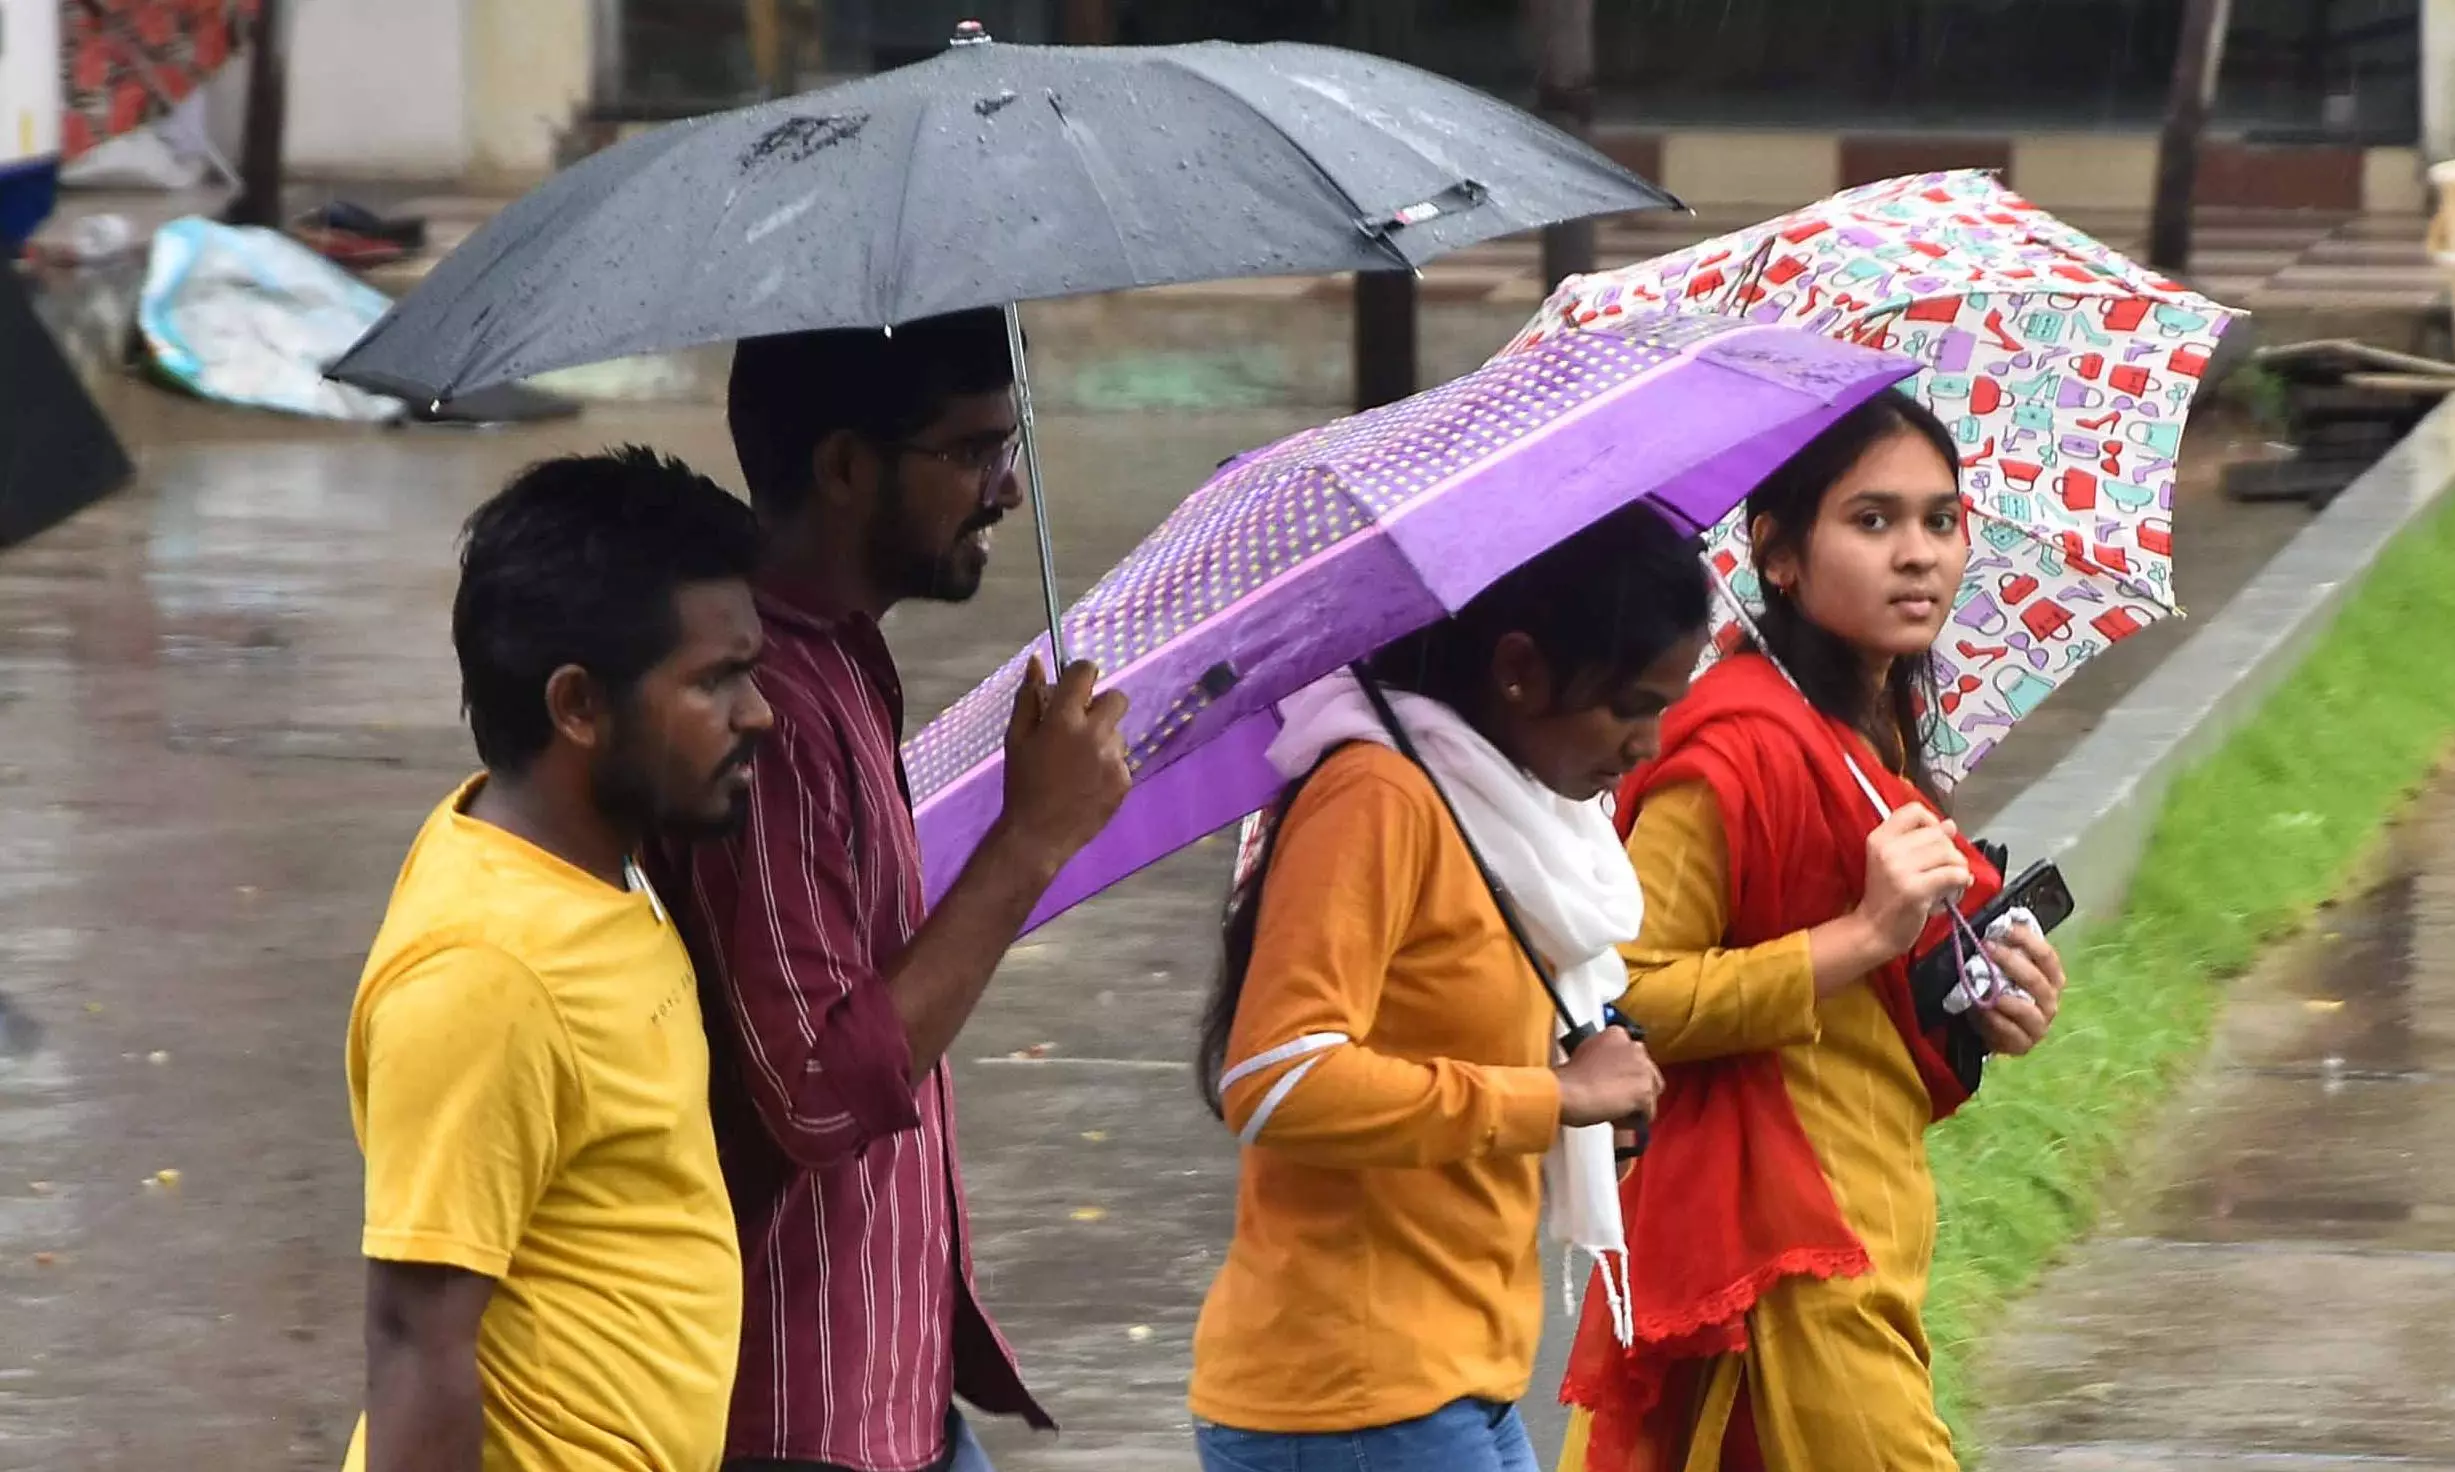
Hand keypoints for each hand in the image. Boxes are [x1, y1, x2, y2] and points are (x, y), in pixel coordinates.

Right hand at [997, 657, 1129, 872]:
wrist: (1038, 836)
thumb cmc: (1022, 784)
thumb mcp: (1016, 738)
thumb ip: (1028, 696)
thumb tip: (1037, 660)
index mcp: (1064, 719)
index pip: (1085, 671)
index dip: (1080, 675)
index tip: (1074, 687)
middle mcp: (1094, 734)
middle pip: (1116, 698)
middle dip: (1101, 706)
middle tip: (1081, 726)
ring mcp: (1113, 759)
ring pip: (1118, 733)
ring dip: (1102, 740)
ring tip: (1077, 765)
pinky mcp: (1124, 781)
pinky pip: (1121, 761)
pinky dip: (1107, 767)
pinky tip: (1086, 784)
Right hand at [1554, 1026, 1663, 1130]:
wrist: (1567, 1093)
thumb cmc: (1567, 1079)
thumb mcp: (1584, 1054)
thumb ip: (1602, 1055)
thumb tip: (1609, 1069)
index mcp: (1617, 1034)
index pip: (1633, 1054)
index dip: (1624, 1071)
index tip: (1613, 1079)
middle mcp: (1633, 1047)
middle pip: (1647, 1071)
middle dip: (1635, 1085)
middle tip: (1615, 1096)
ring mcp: (1642, 1068)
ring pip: (1651, 1092)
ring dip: (1637, 1103)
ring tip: (1616, 1110)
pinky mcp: (1645, 1091)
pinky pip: (1647, 1113)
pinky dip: (1634, 1120)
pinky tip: (1616, 1118)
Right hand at [1854, 806, 1974, 958]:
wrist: (1873, 931)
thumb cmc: (1886, 897)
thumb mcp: (1893, 861)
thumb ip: (1919, 841)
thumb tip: (1949, 825)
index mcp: (1879, 838)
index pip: (1914, 811)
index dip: (1932, 822)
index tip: (1934, 840)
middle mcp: (1887, 849)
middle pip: (1938, 834)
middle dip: (1950, 852)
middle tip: (1944, 870)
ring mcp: (1900, 869)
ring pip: (1950, 854)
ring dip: (1958, 868)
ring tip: (1949, 882)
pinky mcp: (1915, 889)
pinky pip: (1954, 874)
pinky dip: (1961, 882)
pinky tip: (1953, 891)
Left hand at [1969, 922, 2064, 1056]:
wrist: (1993, 1030)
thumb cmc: (2002, 993)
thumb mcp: (2005, 971)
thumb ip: (2007, 951)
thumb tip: (1995, 923)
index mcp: (2051, 979)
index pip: (2047, 957)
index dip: (2028, 941)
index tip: (2005, 929)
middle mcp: (2049, 1002)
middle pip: (2036, 980)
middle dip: (2011, 962)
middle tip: (1988, 948)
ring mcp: (2038, 1026)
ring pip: (2026, 1010)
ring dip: (2003, 996)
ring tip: (1984, 986)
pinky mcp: (2023, 1045)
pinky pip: (2010, 1033)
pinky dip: (1994, 1020)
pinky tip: (1980, 1010)